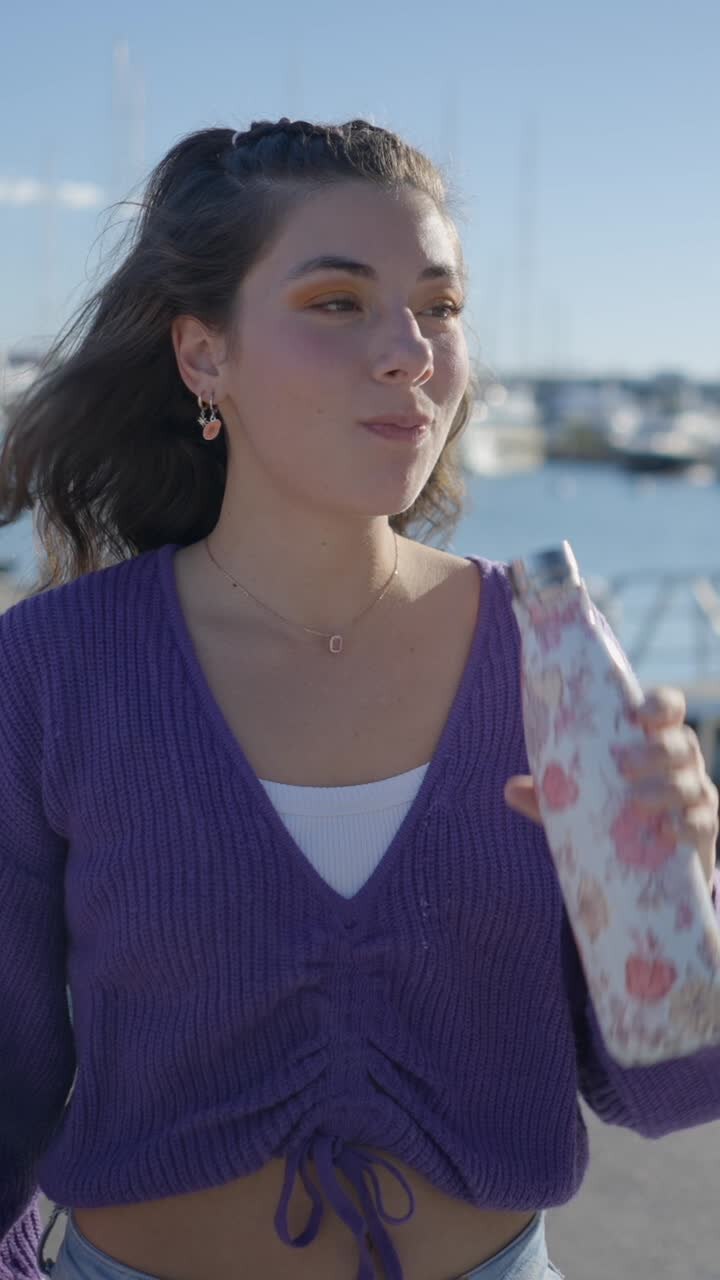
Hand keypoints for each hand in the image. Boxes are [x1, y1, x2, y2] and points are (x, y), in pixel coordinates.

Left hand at [504, 686, 718, 890]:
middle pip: (683, 744)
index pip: (668, 708)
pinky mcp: (703, 829)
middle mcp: (681, 763)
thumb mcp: (579, 801)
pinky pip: (703, 822)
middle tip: (623, 765)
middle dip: (657, 751)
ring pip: (692, 783)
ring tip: (636, 801)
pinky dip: (686, 825)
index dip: (660, 704)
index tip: (639, 712)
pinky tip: (665, 831)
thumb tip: (509, 788)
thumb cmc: (612, 812)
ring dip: (666, 789)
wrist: (648, 863)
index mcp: (653, 740)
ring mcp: (697, 795)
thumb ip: (550, 794)